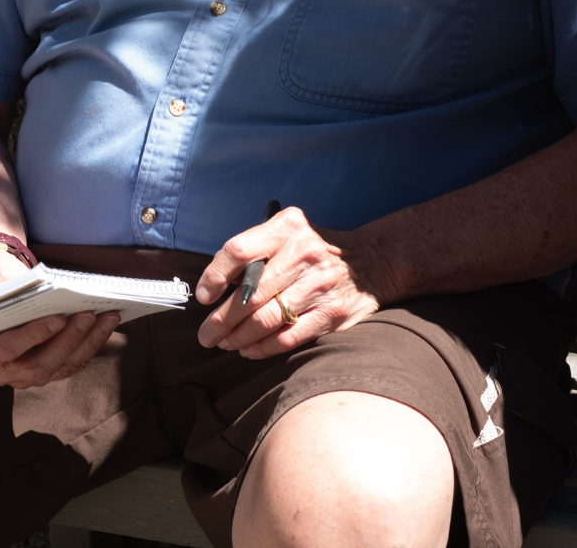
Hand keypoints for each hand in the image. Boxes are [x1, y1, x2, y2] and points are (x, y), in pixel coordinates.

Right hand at [0, 246, 119, 388]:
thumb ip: (14, 290)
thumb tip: (51, 291)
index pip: (6, 348)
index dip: (33, 336)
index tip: (59, 318)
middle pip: (37, 366)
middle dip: (68, 340)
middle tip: (89, 315)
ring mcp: (21, 375)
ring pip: (59, 368)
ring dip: (86, 343)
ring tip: (107, 317)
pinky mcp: (43, 372)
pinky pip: (69, 364)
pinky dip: (89, 345)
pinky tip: (105, 325)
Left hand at [193, 206, 388, 358]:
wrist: (372, 261)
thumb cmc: (315, 249)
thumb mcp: (289, 233)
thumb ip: (256, 251)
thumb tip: (217, 285)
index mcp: (287, 228)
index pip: (238, 250)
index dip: (214, 276)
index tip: (204, 296)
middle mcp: (303, 253)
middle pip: (249, 295)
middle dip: (220, 320)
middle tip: (206, 334)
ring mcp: (319, 285)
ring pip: (265, 320)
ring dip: (238, 338)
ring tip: (225, 343)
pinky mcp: (330, 313)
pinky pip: (287, 338)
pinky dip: (262, 348)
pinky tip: (250, 349)